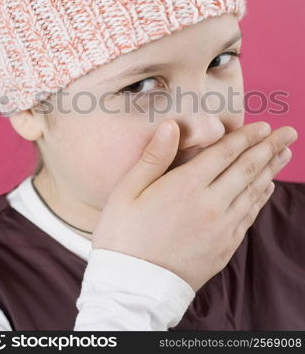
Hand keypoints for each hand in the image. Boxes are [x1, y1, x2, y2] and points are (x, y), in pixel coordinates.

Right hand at [92, 120, 296, 291]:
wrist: (133, 287)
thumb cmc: (123, 235)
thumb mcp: (127, 191)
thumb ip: (154, 157)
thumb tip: (172, 125)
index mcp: (186, 186)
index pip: (225, 153)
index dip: (246, 137)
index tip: (263, 125)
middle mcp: (210, 204)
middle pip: (247, 169)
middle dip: (270, 147)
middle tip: (288, 133)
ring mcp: (221, 228)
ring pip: (254, 191)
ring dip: (271, 169)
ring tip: (285, 153)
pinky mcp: (225, 247)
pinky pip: (250, 216)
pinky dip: (261, 198)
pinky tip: (268, 187)